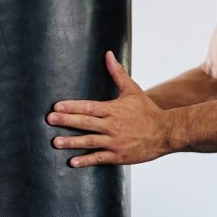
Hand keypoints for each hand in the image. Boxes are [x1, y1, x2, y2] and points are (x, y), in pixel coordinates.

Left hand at [46, 51, 174, 167]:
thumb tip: (108, 54)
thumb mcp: (132, 90)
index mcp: (114, 109)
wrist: (166, 132)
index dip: (72, 107)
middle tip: (50, 120)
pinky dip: (86, 160)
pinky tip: (72, 162)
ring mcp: (115, 142)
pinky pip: (99, 158)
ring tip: (56, 142)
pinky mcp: (119, 156)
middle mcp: (113, 125)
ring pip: (90, 142)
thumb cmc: (147, 110)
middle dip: (66, 121)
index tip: (57, 107)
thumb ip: (118, 73)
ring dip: (72, 142)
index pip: (89, 107)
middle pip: (86, 123)